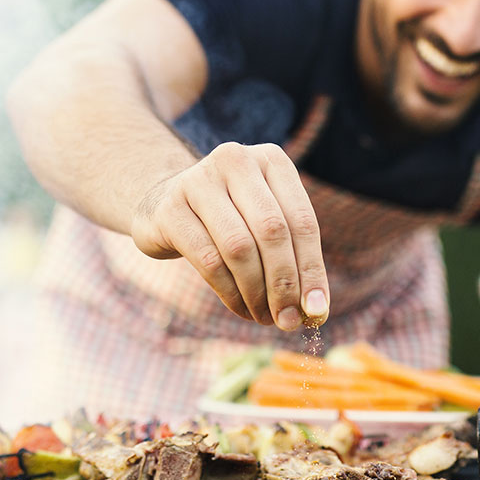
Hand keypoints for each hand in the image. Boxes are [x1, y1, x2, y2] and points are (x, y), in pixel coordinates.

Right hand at [131, 142, 329, 330]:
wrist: (162, 203)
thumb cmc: (228, 218)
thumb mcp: (264, 223)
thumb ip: (293, 257)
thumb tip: (316, 310)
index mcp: (271, 159)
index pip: (302, 220)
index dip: (312, 269)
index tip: (317, 310)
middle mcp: (236, 160)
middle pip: (272, 232)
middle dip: (284, 284)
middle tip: (288, 320)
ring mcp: (198, 180)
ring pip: (240, 247)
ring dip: (256, 292)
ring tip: (264, 317)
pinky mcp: (170, 209)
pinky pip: (209, 260)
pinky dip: (230, 292)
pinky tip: (240, 307)